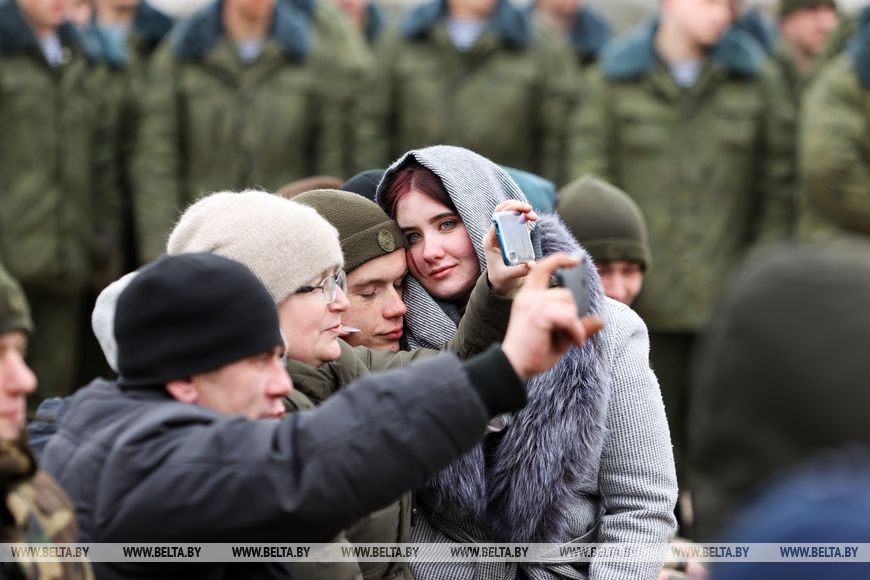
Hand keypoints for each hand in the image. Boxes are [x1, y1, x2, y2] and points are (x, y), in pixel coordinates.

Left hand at [484, 200, 537, 296]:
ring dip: (520, 209)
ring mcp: (502, 232)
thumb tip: (532, 265)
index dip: (509, 213)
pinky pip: (515, 218)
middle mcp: (494, 234)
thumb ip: (519, 270)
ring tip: (533, 216)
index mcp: (490, 241)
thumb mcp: (508, 276)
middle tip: (529, 209)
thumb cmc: (502, 279)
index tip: (523, 213)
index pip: (496, 220)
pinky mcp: (510, 233)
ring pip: (508, 212)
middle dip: (515, 206)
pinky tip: (532, 218)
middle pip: (501, 211)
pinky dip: (524, 215)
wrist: (501, 282)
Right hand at [501, 253, 603, 379]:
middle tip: (566, 335)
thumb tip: (601, 320)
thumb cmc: (533, 354)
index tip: (575, 258)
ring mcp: (533, 303)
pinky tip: (574, 342)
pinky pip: (569, 317)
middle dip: (572, 314)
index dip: (559, 259)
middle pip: (566, 293)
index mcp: (528, 297)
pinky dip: (575, 331)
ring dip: (574, 325)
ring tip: (566, 339)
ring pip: (569, 305)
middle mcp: (528, 296)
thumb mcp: (560, 337)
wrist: (514, 367)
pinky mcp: (539, 313)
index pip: (542, 268)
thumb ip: (577, 325)